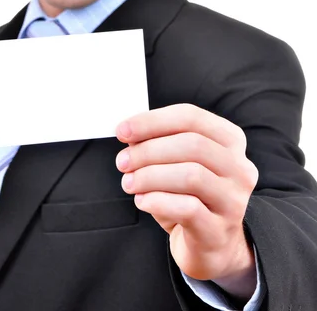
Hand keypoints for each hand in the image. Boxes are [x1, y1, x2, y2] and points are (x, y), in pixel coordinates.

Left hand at [115, 104, 258, 299]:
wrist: (211, 245)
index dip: (153, 121)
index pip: (191, 117)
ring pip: (191, 175)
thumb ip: (159, 143)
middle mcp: (239, 167)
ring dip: (150, 176)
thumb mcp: (177, 163)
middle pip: (192, 144)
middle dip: (149, 150)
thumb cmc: (190, 196)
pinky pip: (188, 209)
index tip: (123, 130)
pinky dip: (157, 201)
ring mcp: (233, 200)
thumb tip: (130, 134)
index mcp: (229, 140)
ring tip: (130, 182)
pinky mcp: (219, 230)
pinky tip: (143, 201)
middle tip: (123, 162)